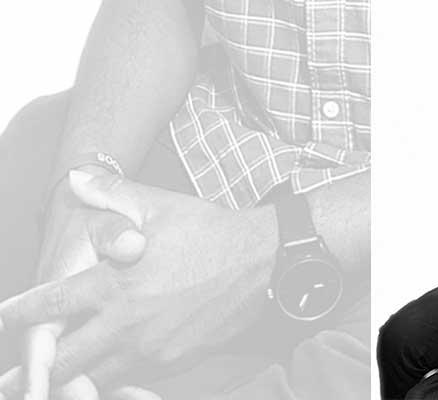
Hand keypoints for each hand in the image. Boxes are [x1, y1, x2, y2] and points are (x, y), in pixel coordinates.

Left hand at [0, 170, 277, 395]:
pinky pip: (130, 378)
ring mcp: (151, 349)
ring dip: (71, 378)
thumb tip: (74, 178)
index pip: (44, 308)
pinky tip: (101, 373)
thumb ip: (109, 193)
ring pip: (92, 380)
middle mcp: (125, 325)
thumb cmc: (211, 232)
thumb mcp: (157, 205)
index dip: (12, 316)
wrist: (267, 263)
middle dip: (29, 371)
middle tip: (8, 377)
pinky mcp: (175, 362)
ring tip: (49, 382)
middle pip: (59, 363)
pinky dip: (110, 378)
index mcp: (112, 286)